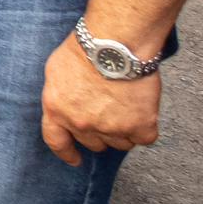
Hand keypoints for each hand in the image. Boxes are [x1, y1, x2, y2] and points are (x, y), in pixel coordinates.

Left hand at [40, 36, 160, 164]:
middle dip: (100, 132)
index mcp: (56, 110)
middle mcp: (82, 124)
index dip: (66, 153)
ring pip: (120, 143)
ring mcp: (111, 128)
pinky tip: (143, 109)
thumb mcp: (56, 71)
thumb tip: (66, 106)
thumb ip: (60, 95)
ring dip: (124, 130)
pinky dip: (146, 127)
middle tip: (109, 112)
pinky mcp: (139, 127)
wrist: (116, 43)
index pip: (57, 142)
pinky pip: (144, 138)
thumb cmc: (86, 49)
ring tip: (126, 105)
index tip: (75, 160)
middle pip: (93, 144)